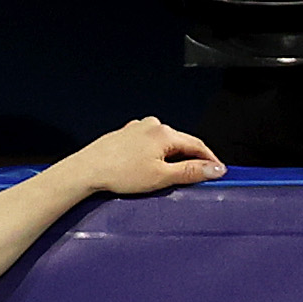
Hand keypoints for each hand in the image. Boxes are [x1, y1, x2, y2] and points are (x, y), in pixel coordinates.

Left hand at [58, 117, 224, 195]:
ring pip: (162, 143)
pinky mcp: (123, 135)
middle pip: (180, 143)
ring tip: (168, 175)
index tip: (217, 171)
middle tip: (196, 176)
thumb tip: (216, 169)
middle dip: (189, 159)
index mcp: (165, 133)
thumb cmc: (119, 174)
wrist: (84, 171)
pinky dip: (153, 155)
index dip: (209, 160)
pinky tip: (146, 167)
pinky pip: (146, 144)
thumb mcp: (160, 176)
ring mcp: (136, 128)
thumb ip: (190, 172)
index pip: (197, 145)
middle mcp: (152, 125)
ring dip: (169, 157)